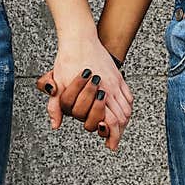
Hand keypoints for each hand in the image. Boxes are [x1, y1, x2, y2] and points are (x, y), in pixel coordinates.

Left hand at [38, 31, 132, 149]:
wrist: (79, 39)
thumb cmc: (67, 61)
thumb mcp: (58, 84)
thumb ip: (56, 106)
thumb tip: (56, 125)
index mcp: (97, 92)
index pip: (110, 121)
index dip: (111, 135)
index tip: (109, 145)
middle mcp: (110, 89)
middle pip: (122, 118)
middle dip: (118, 132)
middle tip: (112, 141)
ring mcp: (116, 83)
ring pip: (127, 109)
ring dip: (123, 122)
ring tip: (115, 130)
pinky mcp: (118, 77)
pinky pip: (128, 98)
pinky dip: (127, 109)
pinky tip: (120, 114)